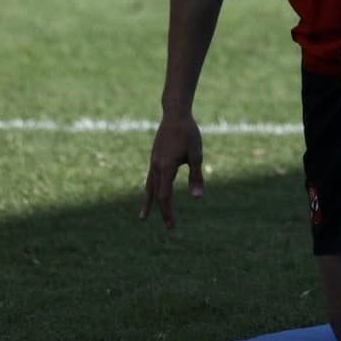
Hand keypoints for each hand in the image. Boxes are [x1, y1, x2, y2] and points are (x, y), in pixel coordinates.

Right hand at [139, 111, 203, 228]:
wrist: (175, 114)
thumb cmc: (188, 133)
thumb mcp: (196, 155)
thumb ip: (196, 176)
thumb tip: (197, 198)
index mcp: (166, 167)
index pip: (165, 196)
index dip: (168, 212)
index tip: (172, 226)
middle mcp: (156, 166)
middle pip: (157, 194)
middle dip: (162, 211)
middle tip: (169, 227)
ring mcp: (153, 162)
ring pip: (149, 187)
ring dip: (149, 203)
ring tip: (143, 218)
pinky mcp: (154, 157)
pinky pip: (150, 178)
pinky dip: (150, 190)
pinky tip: (152, 194)